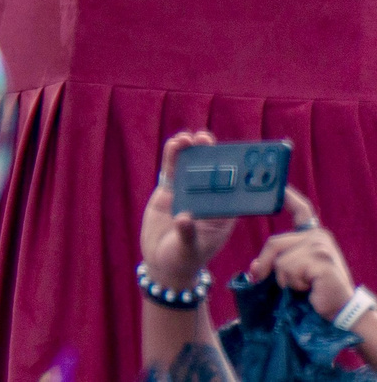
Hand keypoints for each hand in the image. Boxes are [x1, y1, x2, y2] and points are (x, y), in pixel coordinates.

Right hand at [143, 131, 236, 293]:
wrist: (160, 262)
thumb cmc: (182, 260)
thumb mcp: (188, 250)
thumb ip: (187, 234)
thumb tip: (183, 217)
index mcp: (221, 215)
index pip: (233, 191)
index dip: (237, 174)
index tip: (239, 159)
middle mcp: (206, 201)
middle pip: (212, 174)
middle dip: (213, 156)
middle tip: (210, 140)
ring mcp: (187, 194)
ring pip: (192, 167)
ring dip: (194, 151)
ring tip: (192, 138)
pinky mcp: (169, 191)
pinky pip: (172, 170)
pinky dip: (174, 155)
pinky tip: (176, 143)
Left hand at [250, 188, 354, 320]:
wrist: (341, 312)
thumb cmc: (317, 293)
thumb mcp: (293, 274)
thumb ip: (275, 263)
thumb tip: (254, 268)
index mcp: (313, 236)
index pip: (301, 210)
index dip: (288, 197)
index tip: (278, 185)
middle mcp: (319, 236)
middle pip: (274, 243)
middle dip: (267, 265)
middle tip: (277, 283)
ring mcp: (321, 246)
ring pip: (281, 261)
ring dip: (286, 280)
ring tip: (306, 286)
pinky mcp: (322, 260)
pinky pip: (289, 270)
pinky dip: (294, 285)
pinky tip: (311, 289)